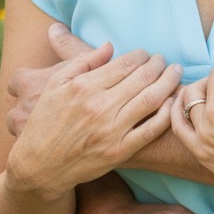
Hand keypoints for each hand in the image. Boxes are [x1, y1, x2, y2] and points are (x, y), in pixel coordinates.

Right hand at [7, 44, 183, 201]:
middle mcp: (100, 107)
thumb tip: (110, 46)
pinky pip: (151, 130)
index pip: (125, 63)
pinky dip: (166, 113)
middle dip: (158, 64)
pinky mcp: (119, 152)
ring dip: (168, 82)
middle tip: (164, 60)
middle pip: (142, 77)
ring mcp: (111, 131)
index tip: (146, 54)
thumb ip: (83, 61)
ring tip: (175, 73)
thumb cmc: (45, 122)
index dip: (141, 55)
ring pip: (151, 99)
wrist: (38, 168)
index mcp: (85, 87)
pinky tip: (172, 101)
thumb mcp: (56, 85)